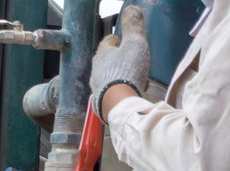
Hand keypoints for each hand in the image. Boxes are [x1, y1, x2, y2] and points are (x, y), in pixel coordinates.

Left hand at [91, 5, 151, 119]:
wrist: (119, 102)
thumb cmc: (127, 70)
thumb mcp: (134, 43)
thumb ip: (133, 26)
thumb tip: (131, 8)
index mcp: (102, 53)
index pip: (107, 42)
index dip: (117, 39)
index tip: (124, 39)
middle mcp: (96, 69)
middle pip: (107, 59)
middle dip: (118, 57)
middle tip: (130, 57)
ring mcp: (97, 85)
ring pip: (109, 75)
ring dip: (120, 73)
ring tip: (133, 74)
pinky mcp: (101, 99)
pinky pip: (112, 89)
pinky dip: (121, 87)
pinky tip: (131, 89)